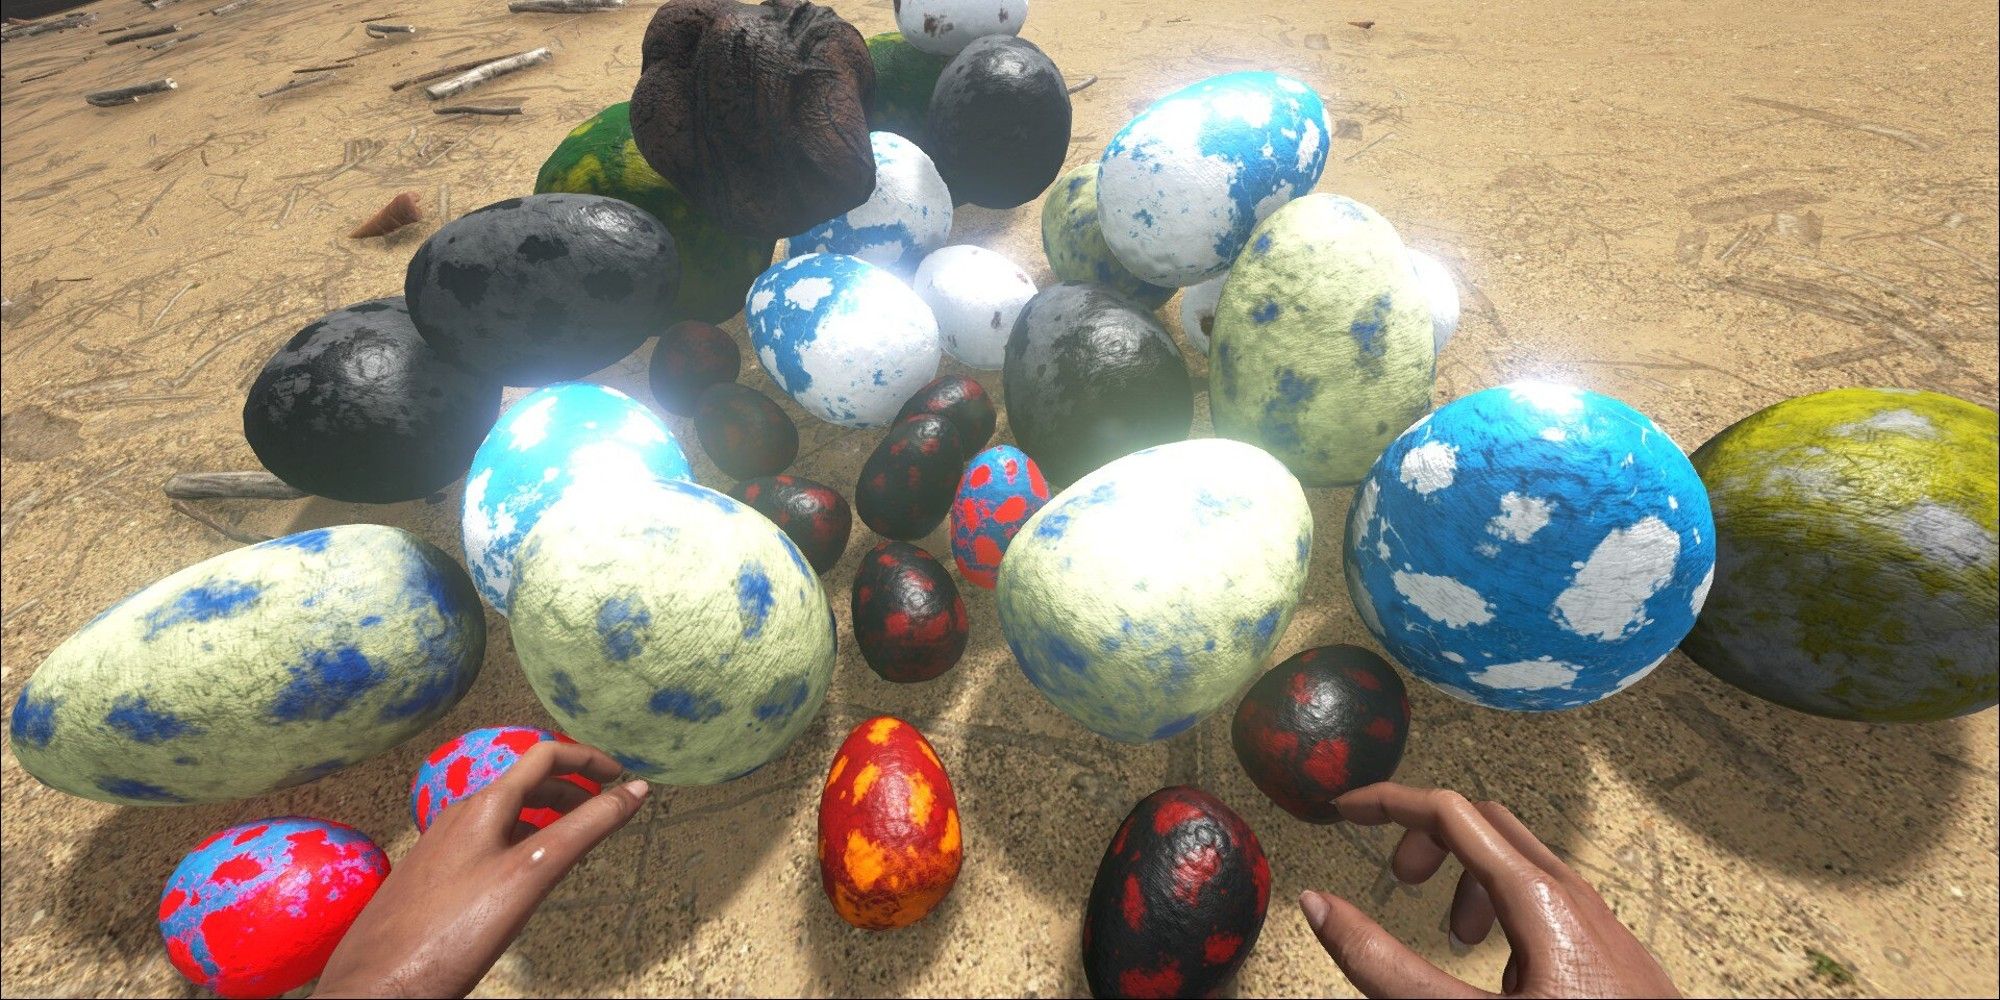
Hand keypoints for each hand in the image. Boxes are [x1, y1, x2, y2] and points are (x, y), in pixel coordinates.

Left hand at [313, 741, 650, 998]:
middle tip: (602, 808)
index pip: (543, 756)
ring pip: (502, 815)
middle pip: (523, 783)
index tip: (620, 776)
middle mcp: (459, 817)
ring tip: (570, 837)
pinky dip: (517, 841)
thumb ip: (586, 828)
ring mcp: (440, 847)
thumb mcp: (532, 874)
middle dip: (569, 788)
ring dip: (543, 814)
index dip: (587, 759)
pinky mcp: (430, 878)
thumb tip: (634, 790)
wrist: (376, 985)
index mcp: (484, 807)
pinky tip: (519, 876)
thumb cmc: (452, 932)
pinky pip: (483, 842)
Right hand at [1298, 783, 1677, 998]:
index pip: (1449, 812)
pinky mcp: (1614, 951)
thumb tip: (1322, 909)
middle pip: (1487, 824)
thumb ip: (1388, 967)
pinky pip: (1551, 902)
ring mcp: (1601, 922)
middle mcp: (1576, 897)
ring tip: (1452, 937)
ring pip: (1523, 863)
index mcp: (1539, 898)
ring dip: (1469, 878)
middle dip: (1429, 838)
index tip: (1345, 809)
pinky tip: (1501, 972)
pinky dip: (1505, 910)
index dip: (1388, 802)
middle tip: (1396, 878)